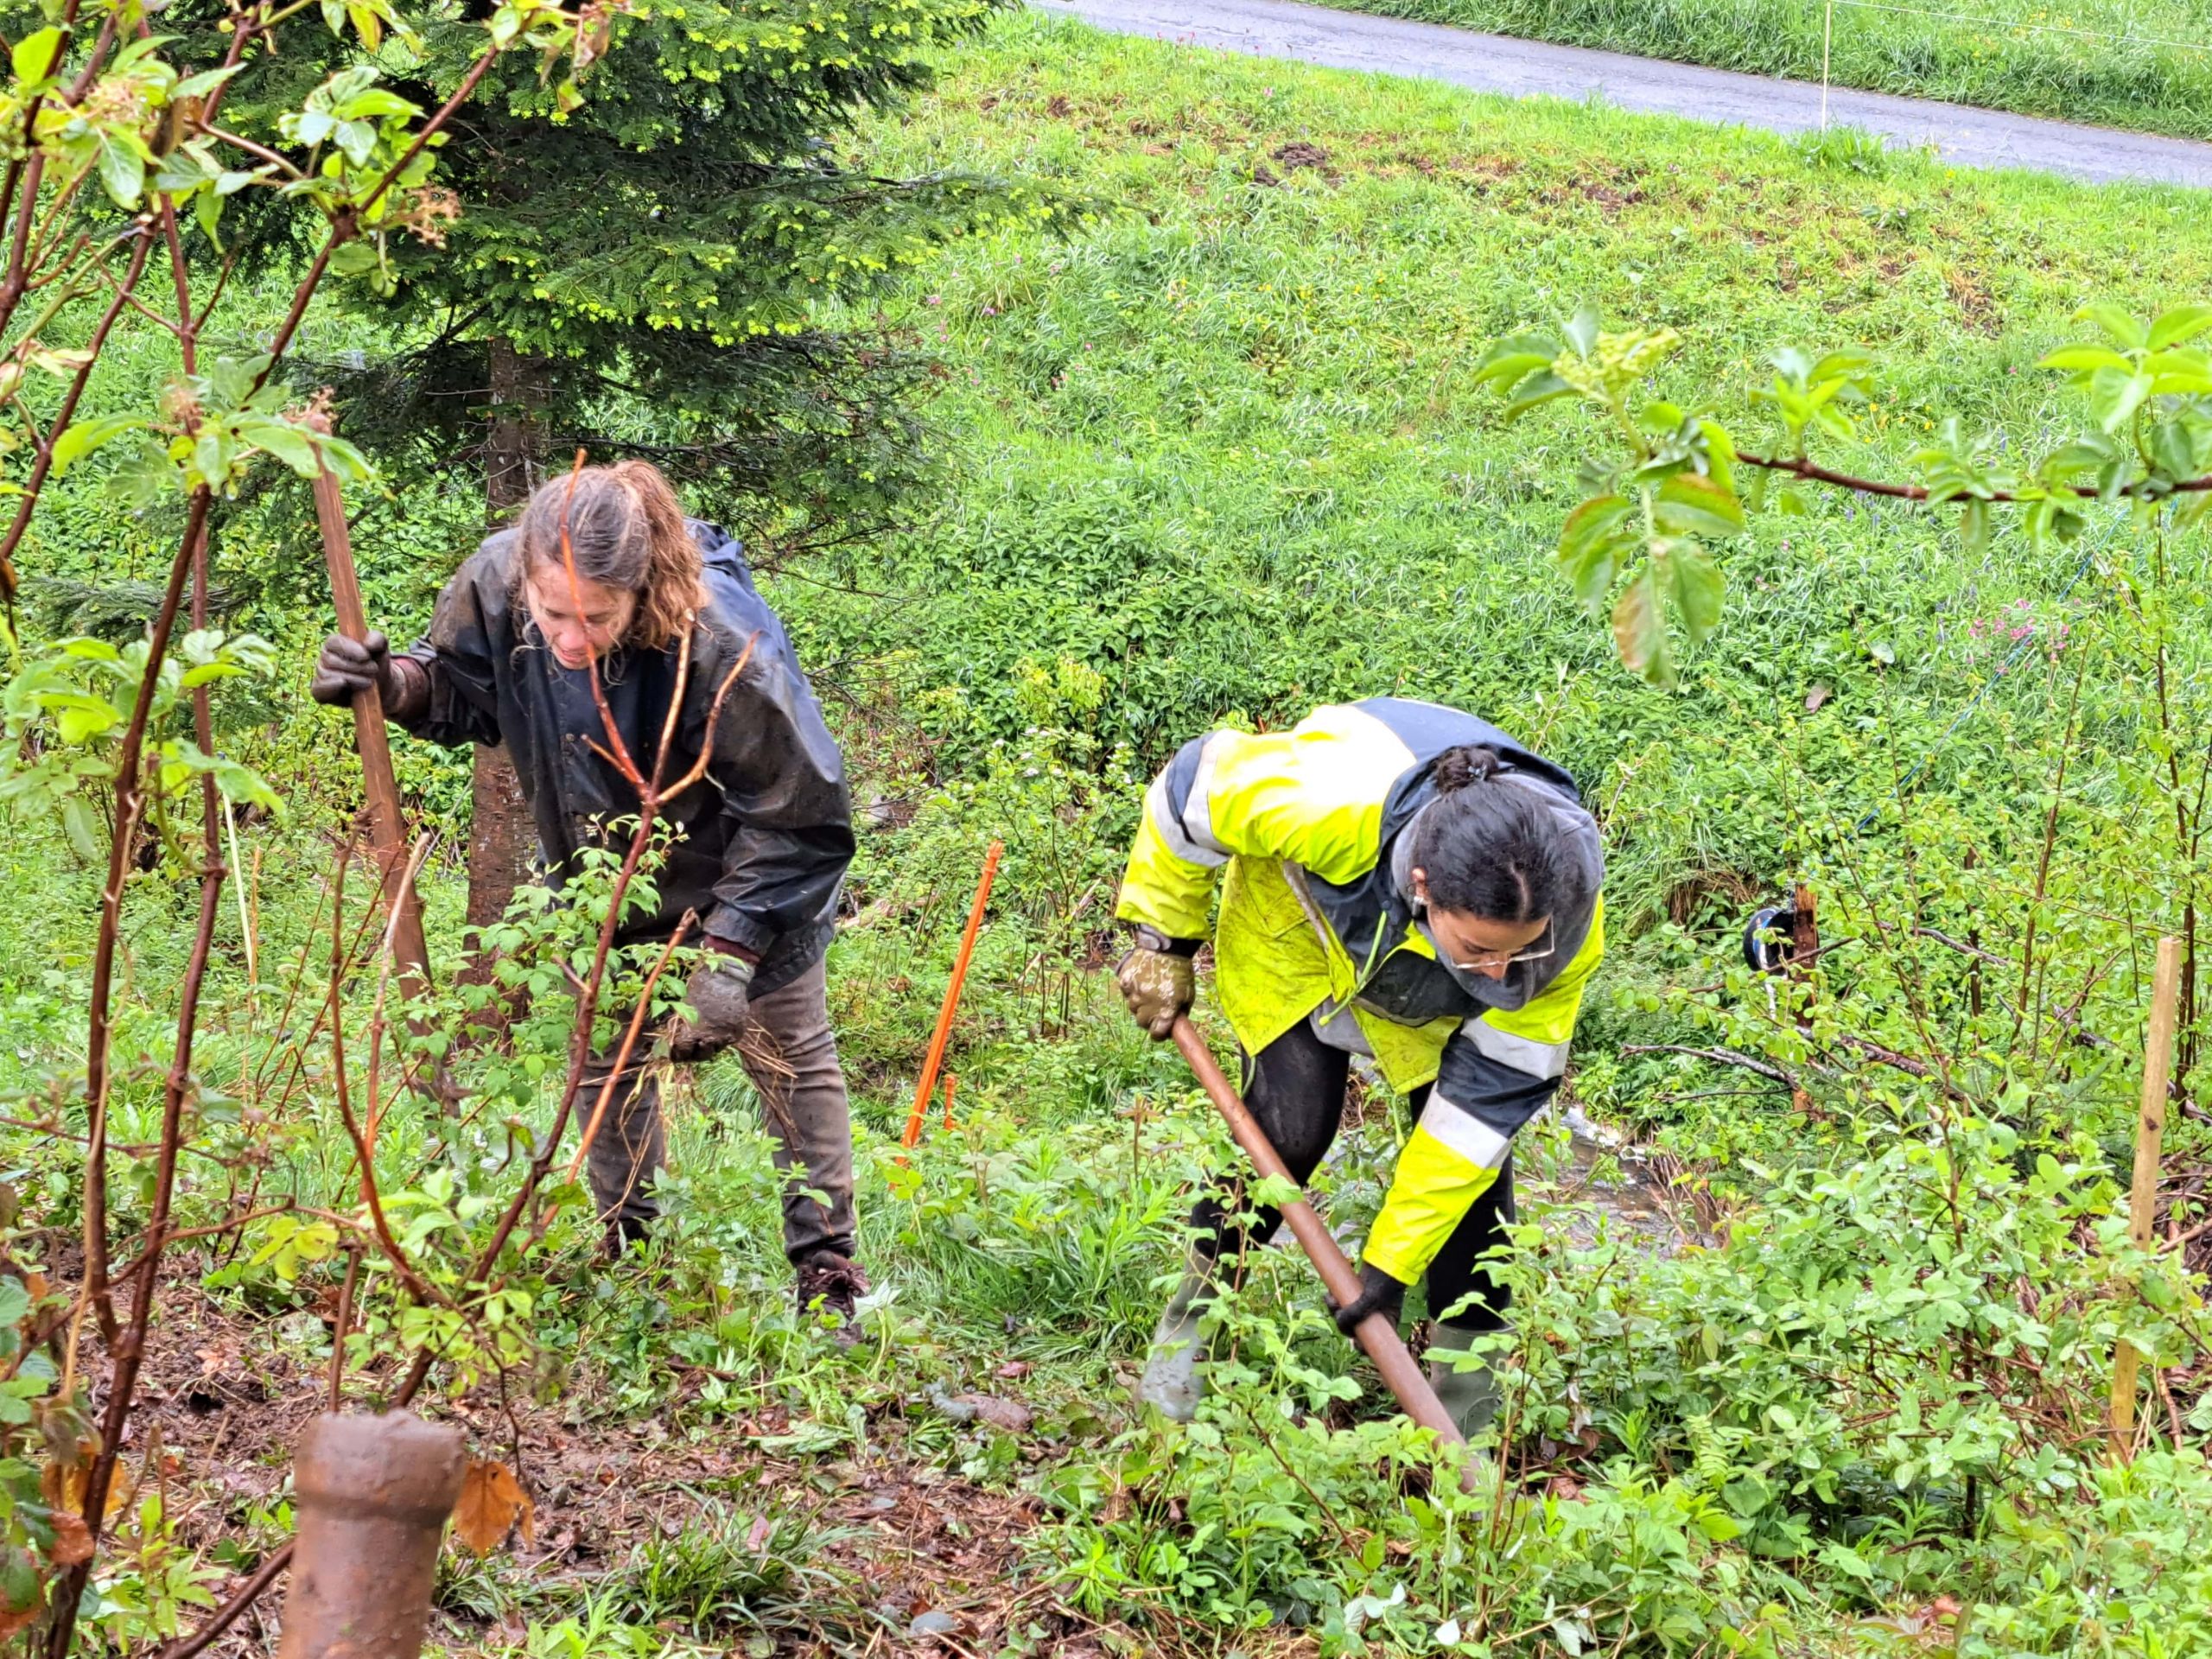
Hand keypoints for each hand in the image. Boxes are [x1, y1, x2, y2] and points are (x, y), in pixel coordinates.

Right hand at [311, 631, 393, 707]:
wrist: (380, 685)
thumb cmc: (376, 662)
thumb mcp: (381, 647)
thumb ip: (377, 638)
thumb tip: (367, 644)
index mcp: (335, 643)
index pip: (334, 642)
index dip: (349, 649)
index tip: (366, 656)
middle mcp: (325, 657)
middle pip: (332, 660)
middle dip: (357, 667)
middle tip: (374, 670)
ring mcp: (322, 674)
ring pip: (329, 676)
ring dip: (353, 679)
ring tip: (369, 682)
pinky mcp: (321, 691)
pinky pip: (319, 690)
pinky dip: (330, 688)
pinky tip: (344, 684)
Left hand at [666, 941, 755, 1061]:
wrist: (726, 977)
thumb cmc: (700, 987)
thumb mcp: (684, 1005)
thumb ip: (682, 1024)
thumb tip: (675, 1037)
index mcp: (693, 1031)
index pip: (683, 1051)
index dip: (678, 1054)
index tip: (675, 1055)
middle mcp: (710, 1037)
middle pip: (700, 1056)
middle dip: (693, 1056)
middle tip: (689, 1053)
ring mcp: (726, 1035)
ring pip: (716, 1050)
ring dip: (709, 1048)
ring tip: (704, 1042)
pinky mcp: (738, 1031)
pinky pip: (729, 1041)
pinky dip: (723, 1039)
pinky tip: (719, 1032)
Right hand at [1115, 938, 1195, 1039]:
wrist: (1167, 946)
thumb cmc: (1181, 971)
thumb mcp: (1188, 995)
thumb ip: (1180, 1013)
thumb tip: (1173, 1025)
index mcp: (1165, 1011)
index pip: (1156, 1034)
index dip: (1159, 1033)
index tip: (1161, 1029)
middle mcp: (1148, 1005)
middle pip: (1142, 1023)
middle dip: (1149, 1019)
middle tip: (1156, 1008)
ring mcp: (1134, 993)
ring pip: (1133, 1007)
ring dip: (1140, 1003)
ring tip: (1149, 990)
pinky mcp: (1125, 981)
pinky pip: (1126, 992)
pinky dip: (1132, 989)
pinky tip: (1141, 980)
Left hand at [1328, 1260, 1407, 1338]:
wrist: (1384, 1256)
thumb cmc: (1385, 1279)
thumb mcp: (1372, 1299)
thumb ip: (1355, 1314)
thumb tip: (1339, 1322)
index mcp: (1386, 1323)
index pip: (1374, 1343)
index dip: (1363, 1347)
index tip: (1355, 1343)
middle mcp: (1375, 1317)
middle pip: (1355, 1330)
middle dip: (1344, 1324)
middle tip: (1339, 1313)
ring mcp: (1363, 1305)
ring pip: (1345, 1316)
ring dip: (1335, 1310)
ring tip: (1331, 1300)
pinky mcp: (1353, 1294)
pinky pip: (1340, 1303)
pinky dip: (1333, 1301)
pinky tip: (1329, 1295)